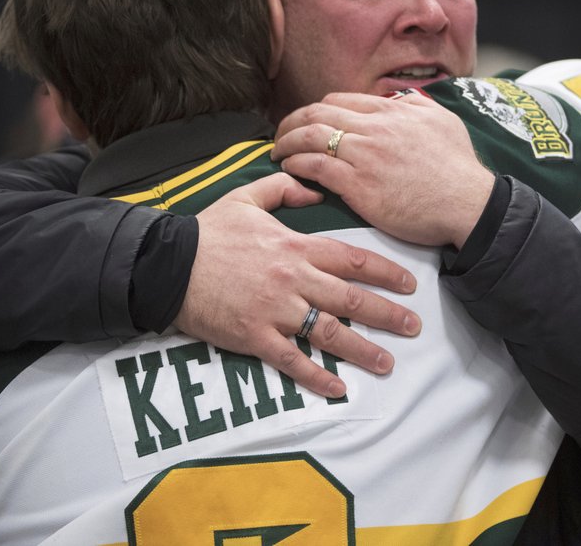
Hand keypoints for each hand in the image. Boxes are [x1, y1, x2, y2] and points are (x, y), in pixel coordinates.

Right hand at [175, 173, 419, 398]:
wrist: (167, 265)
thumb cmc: (208, 232)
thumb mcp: (246, 198)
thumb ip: (284, 190)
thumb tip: (315, 190)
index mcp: (295, 248)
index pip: (351, 259)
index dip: (384, 272)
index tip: (408, 284)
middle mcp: (293, 280)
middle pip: (350, 299)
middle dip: (387, 313)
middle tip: (414, 326)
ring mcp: (275, 311)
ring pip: (328, 333)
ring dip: (362, 349)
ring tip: (387, 363)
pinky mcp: (255, 337)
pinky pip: (292, 360)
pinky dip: (316, 377)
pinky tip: (338, 389)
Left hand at [272, 92, 494, 248]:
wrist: (468, 204)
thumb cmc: (459, 169)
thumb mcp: (444, 122)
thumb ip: (418, 106)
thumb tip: (402, 99)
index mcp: (392, 112)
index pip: (339, 100)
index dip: (316, 110)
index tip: (307, 121)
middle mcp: (374, 128)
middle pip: (317, 113)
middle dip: (291, 122)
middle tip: (281, 134)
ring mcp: (364, 156)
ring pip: (310, 137)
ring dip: (286, 142)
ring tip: (277, 151)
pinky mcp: (358, 186)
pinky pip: (314, 167)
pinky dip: (295, 164)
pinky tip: (289, 168)